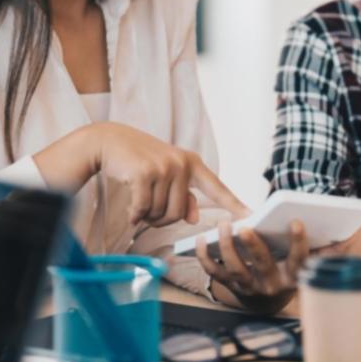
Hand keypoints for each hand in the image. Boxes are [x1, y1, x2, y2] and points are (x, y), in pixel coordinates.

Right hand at [90, 123, 248, 227]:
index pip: (218, 188)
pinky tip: (130, 210)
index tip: (252, 218)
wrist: (109, 141)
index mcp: (192, 163)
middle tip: (149, 213)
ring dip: (147, 217)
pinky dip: (135, 215)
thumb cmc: (139, 160)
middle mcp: (182, 163)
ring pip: (161, 213)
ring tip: (138, 204)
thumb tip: (193, 218)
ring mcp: (164, 167)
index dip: (235, 205)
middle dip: (162, 220)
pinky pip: (143, 208)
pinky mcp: (144, 173)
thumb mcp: (165, 174)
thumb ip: (183, 195)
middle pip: (179, 214)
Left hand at [197, 221, 309, 313]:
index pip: (299, 260)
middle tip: (245, 227)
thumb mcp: (306, 264)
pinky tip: (201, 239)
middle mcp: (272, 285)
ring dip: (227, 247)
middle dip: (254, 246)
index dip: (298, 242)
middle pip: (262, 265)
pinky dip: (204, 257)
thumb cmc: (289, 272)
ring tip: (222, 225)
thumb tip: (341, 234)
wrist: (269, 304)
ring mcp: (250, 288)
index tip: (296, 221)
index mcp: (293, 277)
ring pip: (236, 269)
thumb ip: (319, 249)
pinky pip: (216, 273)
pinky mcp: (232, 287)